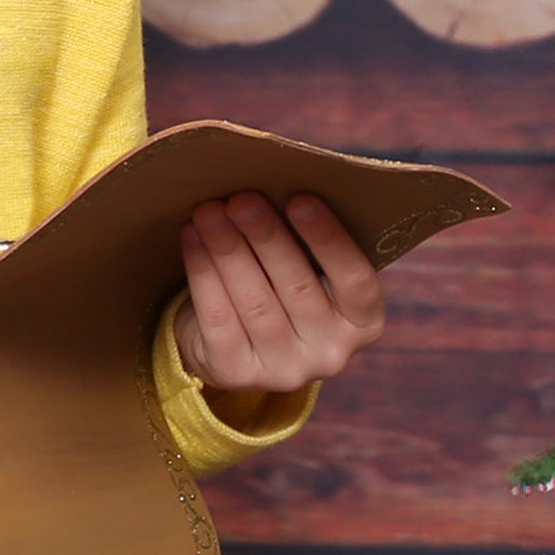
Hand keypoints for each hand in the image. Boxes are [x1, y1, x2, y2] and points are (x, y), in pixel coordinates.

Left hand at [173, 193, 384, 393]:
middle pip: (296, 287)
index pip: (354, 280)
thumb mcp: (309, 267)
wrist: (239, 341)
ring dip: (228, 249)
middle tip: (242, 198)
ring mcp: (285, 370)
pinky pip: (218, 317)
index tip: (300, 198)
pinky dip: (202, 272)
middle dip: (265, 236)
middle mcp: (330, 354)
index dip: (329, 239)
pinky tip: (192, 237)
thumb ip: (307, 237)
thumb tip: (276, 181)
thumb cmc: (283, 282)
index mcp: (363, 322)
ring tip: (209, 210)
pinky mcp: (238, 374)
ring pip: (253, 302)